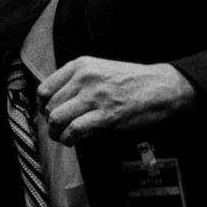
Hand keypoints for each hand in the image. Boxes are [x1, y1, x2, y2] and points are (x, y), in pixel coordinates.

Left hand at [37, 56, 196, 144]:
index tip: (47, 114)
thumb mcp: (100, 69)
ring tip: (63, 137)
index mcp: (81, 66)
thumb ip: (77, 81)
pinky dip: (69, 139)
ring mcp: (95, 97)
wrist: (164, 86)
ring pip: (57, 118)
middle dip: (50, 122)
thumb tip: (55, 101)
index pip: (45, 89)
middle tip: (57, 129)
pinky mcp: (106, 115)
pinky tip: (73, 141)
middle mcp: (84, 79)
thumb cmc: (134, 81)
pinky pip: (75, 130)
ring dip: (56, 133)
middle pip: (49, 106)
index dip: (42, 106)